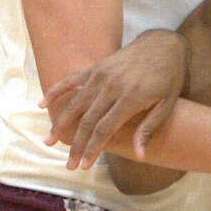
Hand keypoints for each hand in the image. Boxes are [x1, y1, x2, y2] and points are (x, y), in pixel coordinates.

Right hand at [41, 30, 188, 168]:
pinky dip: (55, 91)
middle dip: (76, 145)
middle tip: (68, 164)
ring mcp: (101, 75)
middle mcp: (111, 86)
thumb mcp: (167, 104)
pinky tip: (41, 104)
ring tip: (48, 141)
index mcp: (130, 97)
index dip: (92, 149)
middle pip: (87, 121)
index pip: (104, 129)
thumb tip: (139, 156)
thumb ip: (149, 128)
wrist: (163, 45)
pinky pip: (71, 80)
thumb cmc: (168, 78)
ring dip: (60, 124)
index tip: (84, 165)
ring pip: (75, 104)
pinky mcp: (95, 67)